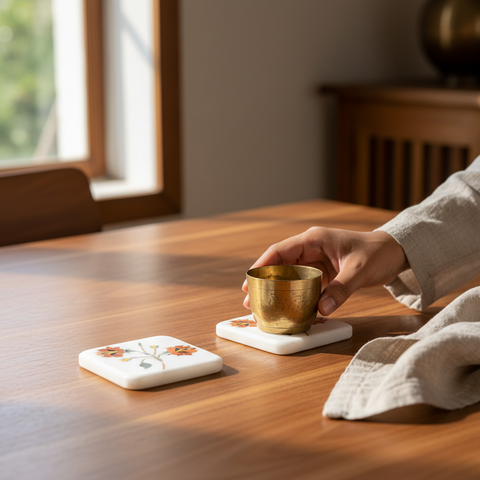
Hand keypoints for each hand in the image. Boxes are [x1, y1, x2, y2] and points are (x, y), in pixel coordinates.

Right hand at [242, 227, 407, 315]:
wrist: (395, 252)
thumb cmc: (377, 253)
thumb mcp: (360, 270)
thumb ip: (341, 289)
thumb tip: (321, 310)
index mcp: (314, 240)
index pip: (280, 251)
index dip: (262, 265)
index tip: (249, 281)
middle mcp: (311, 249)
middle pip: (279, 264)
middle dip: (264, 281)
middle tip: (250, 300)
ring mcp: (316, 261)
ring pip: (289, 275)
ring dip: (276, 290)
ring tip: (262, 306)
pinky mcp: (323, 273)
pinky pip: (303, 284)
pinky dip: (294, 295)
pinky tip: (287, 307)